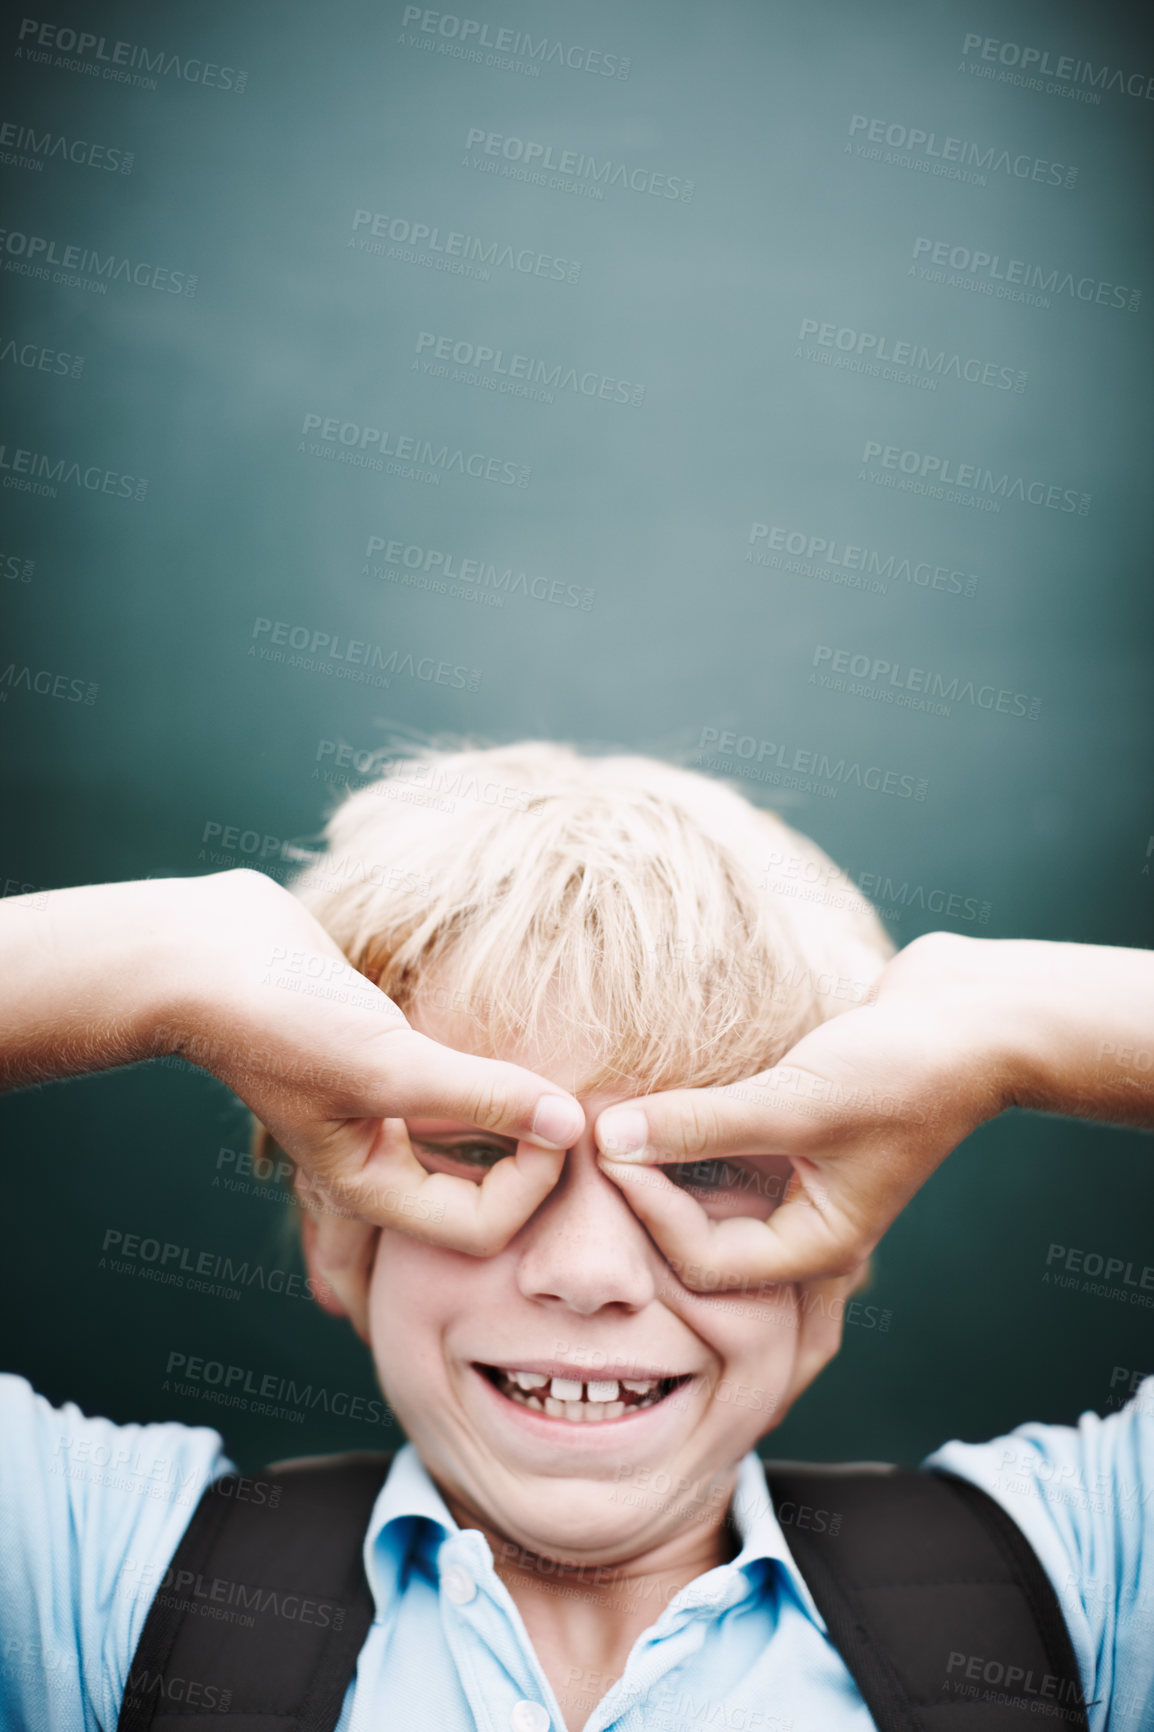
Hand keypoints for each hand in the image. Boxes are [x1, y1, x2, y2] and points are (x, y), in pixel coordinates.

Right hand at [1, 872, 583, 1319]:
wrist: (205, 951)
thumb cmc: (280, 1019)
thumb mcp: (389, 1065)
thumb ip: (482, 1096)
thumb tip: (573, 1124)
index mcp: (371, 1188)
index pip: (485, 1227)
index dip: (534, 1179)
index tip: (555, 1114)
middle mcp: (379, 1160)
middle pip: (484, 1196)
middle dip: (536, 1170)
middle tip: (584, 1119)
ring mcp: (381, 1109)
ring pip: (472, 1140)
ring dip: (516, 1126)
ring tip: (562, 1095)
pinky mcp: (385, 1057)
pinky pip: (456, 1087)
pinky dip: (490, 1082)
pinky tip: (514, 1055)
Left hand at [592, 932, 1019, 1288]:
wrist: (979, 1013)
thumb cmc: (905, 1069)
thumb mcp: (796, 1102)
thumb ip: (701, 1123)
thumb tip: (612, 1137)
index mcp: (818, 1245)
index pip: (704, 1261)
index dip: (648, 1210)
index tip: (608, 1146)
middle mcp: (806, 1221)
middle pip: (698, 1235)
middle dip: (644, 1195)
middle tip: (594, 1141)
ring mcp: (802, 1175)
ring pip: (708, 1187)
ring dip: (662, 1160)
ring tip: (610, 1119)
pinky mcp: (796, 1128)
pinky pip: (727, 1144)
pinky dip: (690, 1128)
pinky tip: (655, 1096)